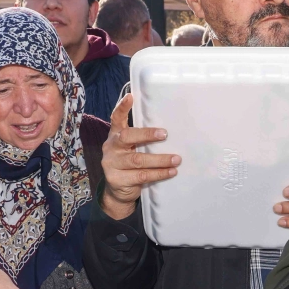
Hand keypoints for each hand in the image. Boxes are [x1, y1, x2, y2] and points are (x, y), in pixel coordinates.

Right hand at [99, 93, 177, 220]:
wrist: (117, 192)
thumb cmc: (130, 165)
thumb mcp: (132, 149)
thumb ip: (141, 139)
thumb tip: (168, 130)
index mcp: (115, 136)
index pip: (116, 119)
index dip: (122, 108)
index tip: (131, 96)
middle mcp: (111, 147)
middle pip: (127, 137)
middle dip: (147, 135)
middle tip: (165, 134)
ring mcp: (112, 164)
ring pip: (138, 160)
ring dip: (160, 160)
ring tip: (176, 159)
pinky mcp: (117, 180)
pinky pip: (142, 176)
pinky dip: (159, 174)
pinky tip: (171, 172)